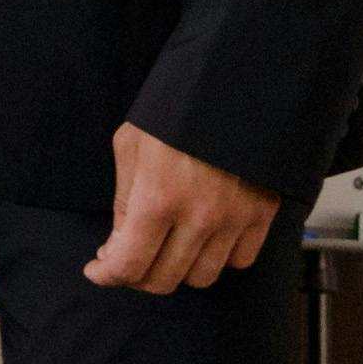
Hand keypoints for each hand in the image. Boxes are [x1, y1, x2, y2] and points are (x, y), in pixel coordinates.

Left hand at [86, 124, 279, 291]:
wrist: (234, 85)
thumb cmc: (176, 110)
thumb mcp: (131, 147)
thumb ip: (124, 202)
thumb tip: (118, 245)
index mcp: (158, 197)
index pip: (130, 264)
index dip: (108, 274)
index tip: (99, 270)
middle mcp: (199, 216)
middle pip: (164, 279)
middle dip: (137, 275)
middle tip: (128, 258)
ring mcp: (235, 218)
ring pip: (202, 277)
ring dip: (178, 269)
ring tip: (166, 247)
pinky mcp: (263, 214)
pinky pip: (240, 260)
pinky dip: (219, 258)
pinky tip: (203, 239)